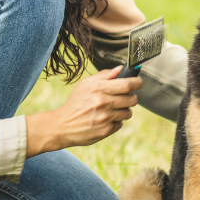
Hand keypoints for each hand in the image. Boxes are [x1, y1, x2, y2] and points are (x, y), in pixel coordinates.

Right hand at [25, 67, 142, 155]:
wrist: (62, 126)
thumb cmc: (75, 102)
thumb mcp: (85, 84)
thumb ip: (104, 75)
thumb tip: (121, 69)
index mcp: (98, 88)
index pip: (127, 85)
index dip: (137, 82)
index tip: (138, 83)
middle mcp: (103, 103)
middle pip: (132, 99)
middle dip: (131, 97)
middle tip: (123, 97)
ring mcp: (105, 118)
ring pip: (128, 112)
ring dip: (124, 110)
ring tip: (112, 109)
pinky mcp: (106, 131)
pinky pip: (120, 124)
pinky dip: (116, 121)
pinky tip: (105, 119)